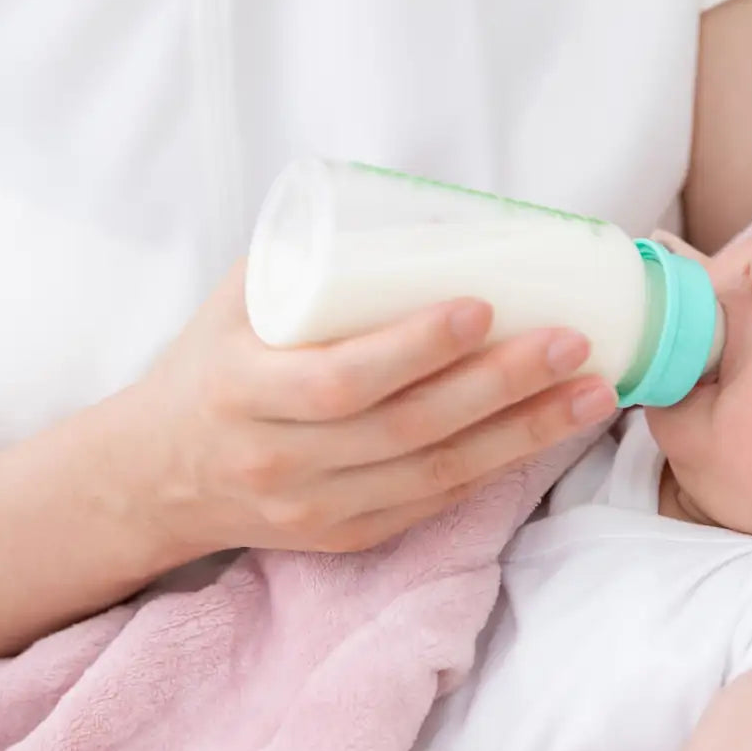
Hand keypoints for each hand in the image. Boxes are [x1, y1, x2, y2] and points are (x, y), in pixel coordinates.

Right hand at [119, 263, 616, 560]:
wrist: (159, 475)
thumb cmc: (210, 364)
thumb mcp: (238, 300)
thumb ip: (315, 259)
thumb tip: (431, 214)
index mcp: (245, 394)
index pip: (340, 380)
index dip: (415, 347)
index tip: (481, 304)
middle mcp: (282, 462)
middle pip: (407, 429)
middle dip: (500, 384)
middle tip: (572, 341)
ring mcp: (318, 509)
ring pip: (436, 474)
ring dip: (525, 433)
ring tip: (592, 392)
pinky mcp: (348, 536)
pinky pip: (435, 503)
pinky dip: (498, 467)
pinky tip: (549, 432)